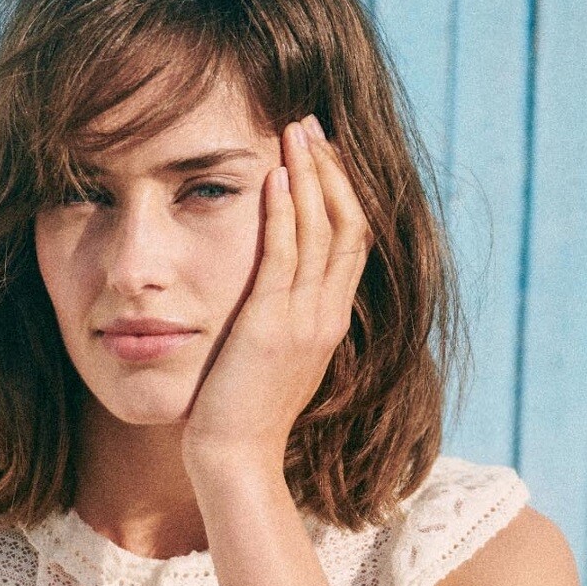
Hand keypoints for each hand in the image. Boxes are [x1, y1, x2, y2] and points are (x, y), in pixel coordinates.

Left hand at [181, 113, 371, 472]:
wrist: (234, 460)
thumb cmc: (240, 416)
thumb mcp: (273, 362)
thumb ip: (281, 324)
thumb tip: (272, 297)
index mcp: (329, 323)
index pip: (352, 241)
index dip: (343, 192)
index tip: (323, 154)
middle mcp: (326, 317)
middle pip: (350, 224)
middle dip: (332, 169)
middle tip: (312, 125)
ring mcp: (304, 320)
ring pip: (323, 230)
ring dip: (311, 175)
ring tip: (295, 130)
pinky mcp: (272, 325)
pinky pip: (286, 254)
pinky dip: (285, 210)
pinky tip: (276, 175)